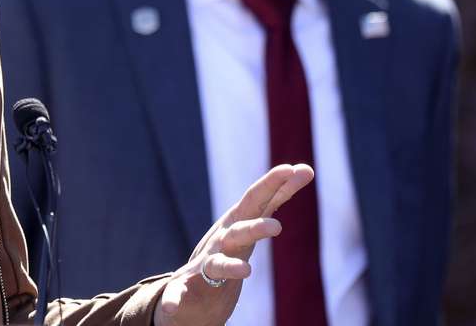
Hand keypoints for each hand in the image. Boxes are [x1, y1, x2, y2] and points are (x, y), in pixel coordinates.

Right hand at [152, 163, 314, 325]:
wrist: (191, 288)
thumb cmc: (227, 251)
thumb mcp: (250, 224)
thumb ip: (274, 199)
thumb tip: (305, 169)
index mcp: (236, 224)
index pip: (256, 200)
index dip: (273, 185)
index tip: (294, 169)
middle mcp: (221, 242)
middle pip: (240, 232)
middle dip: (255, 228)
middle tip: (277, 229)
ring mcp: (202, 265)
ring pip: (218, 264)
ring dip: (230, 267)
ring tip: (246, 272)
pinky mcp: (183, 288)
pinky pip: (177, 292)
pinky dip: (173, 298)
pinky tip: (170, 306)